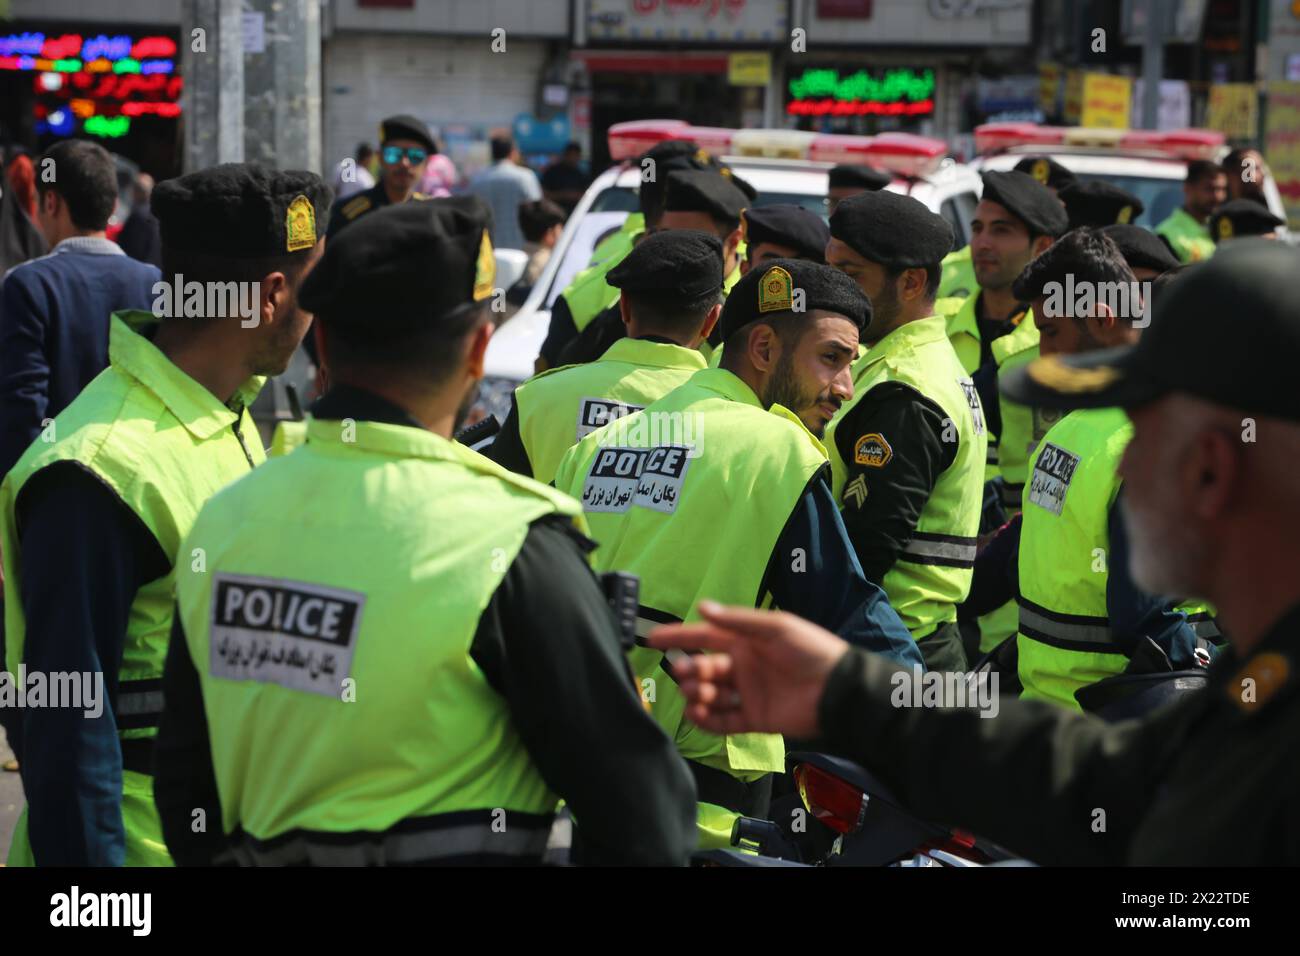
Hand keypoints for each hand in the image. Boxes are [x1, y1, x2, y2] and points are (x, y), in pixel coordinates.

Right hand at [646, 601, 849, 738]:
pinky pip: (723, 722)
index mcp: (745, 642)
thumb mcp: (776, 627)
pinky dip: (707, 720)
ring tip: (696, 693)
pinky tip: (696, 713)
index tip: (652, 638)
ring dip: (697, 694)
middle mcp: (742, 667)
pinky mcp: (754, 720)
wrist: (839, 689)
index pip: (704, 637)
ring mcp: (747, 694)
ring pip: (710, 695)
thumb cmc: (811, 650)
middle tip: (684, 672)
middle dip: (690, 670)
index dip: (678, 637)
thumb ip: (739, 621)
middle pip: (704, 669)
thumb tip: (703, 608)